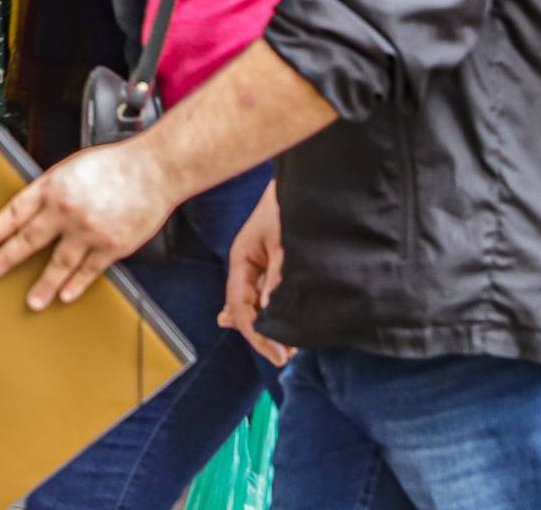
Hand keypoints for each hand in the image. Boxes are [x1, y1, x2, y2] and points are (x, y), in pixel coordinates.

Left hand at [0, 142, 177, 311]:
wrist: (154, 169)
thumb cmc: (116, 164)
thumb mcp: (72, 168)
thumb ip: (50, 190)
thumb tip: (31, 212)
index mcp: (54, 187)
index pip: (14, 213)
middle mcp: (66, 211)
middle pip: (28, 240)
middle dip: (4, 259)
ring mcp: (89, 231)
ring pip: (58, 264)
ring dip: (43, 285)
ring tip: (32, 302)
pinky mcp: (111, 246)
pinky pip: (88, 271)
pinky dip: (76, 285)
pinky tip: (65, 296)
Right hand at [220, 185, 291, 367]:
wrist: (301, 183)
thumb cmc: (286, 205)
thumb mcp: (283, 241)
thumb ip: (277, 274)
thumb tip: (268, 308)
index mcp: (241, 260)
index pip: (240, 307)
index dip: (255, 334)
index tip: (277, 353)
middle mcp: (246, 267)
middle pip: (245, 310)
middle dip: (261, 335)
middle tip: (284, 356)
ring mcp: (258, 267)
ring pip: (256, 304)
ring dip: (268, 325)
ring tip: (285, 348)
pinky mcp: (272, 265)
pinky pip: (267, 295)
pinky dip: (271, 312)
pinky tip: (270, 326)